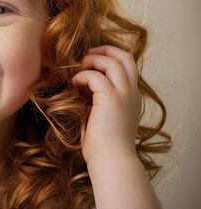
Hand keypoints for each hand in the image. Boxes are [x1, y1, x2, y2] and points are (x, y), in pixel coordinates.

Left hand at [72, 45, 141, 163]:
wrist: (112, 158)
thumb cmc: (104, 144)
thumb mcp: (107, 116)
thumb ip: (102, 101)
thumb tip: (83, 88)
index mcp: (132, 97)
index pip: (128, 66)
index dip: (112, 57)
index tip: (94, 60)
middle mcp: (132, 93)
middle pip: (126, 57)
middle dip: (106, 50)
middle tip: (88, 55)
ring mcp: (123, 95)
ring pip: (113, 62)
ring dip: (93, 60)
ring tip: (80, 68)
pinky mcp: (111, 99)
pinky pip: (96, 76)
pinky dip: (83, 76)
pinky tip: (74, 84)